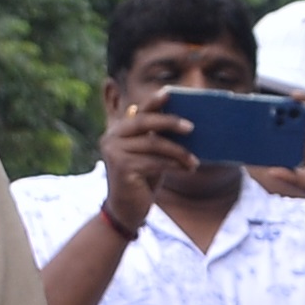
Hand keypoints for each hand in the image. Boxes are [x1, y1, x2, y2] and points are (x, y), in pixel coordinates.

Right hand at [99, 96, 201, 232]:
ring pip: (153, 144)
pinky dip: (174, 165)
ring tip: (193, 161)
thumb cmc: (141, 180)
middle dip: (170, 122)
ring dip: (178, 152)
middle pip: (144, 122)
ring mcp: (114, 152)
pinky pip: (154, 161)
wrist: (126, 211)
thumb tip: (182, 122)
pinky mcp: (122, 167)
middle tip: (192, 127)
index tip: (170, 93)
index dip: (153, 101)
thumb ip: (155, 136)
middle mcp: (111, 137)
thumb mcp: (148, 154)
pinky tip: (188, 169)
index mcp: (117, 130)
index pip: (138, 111)